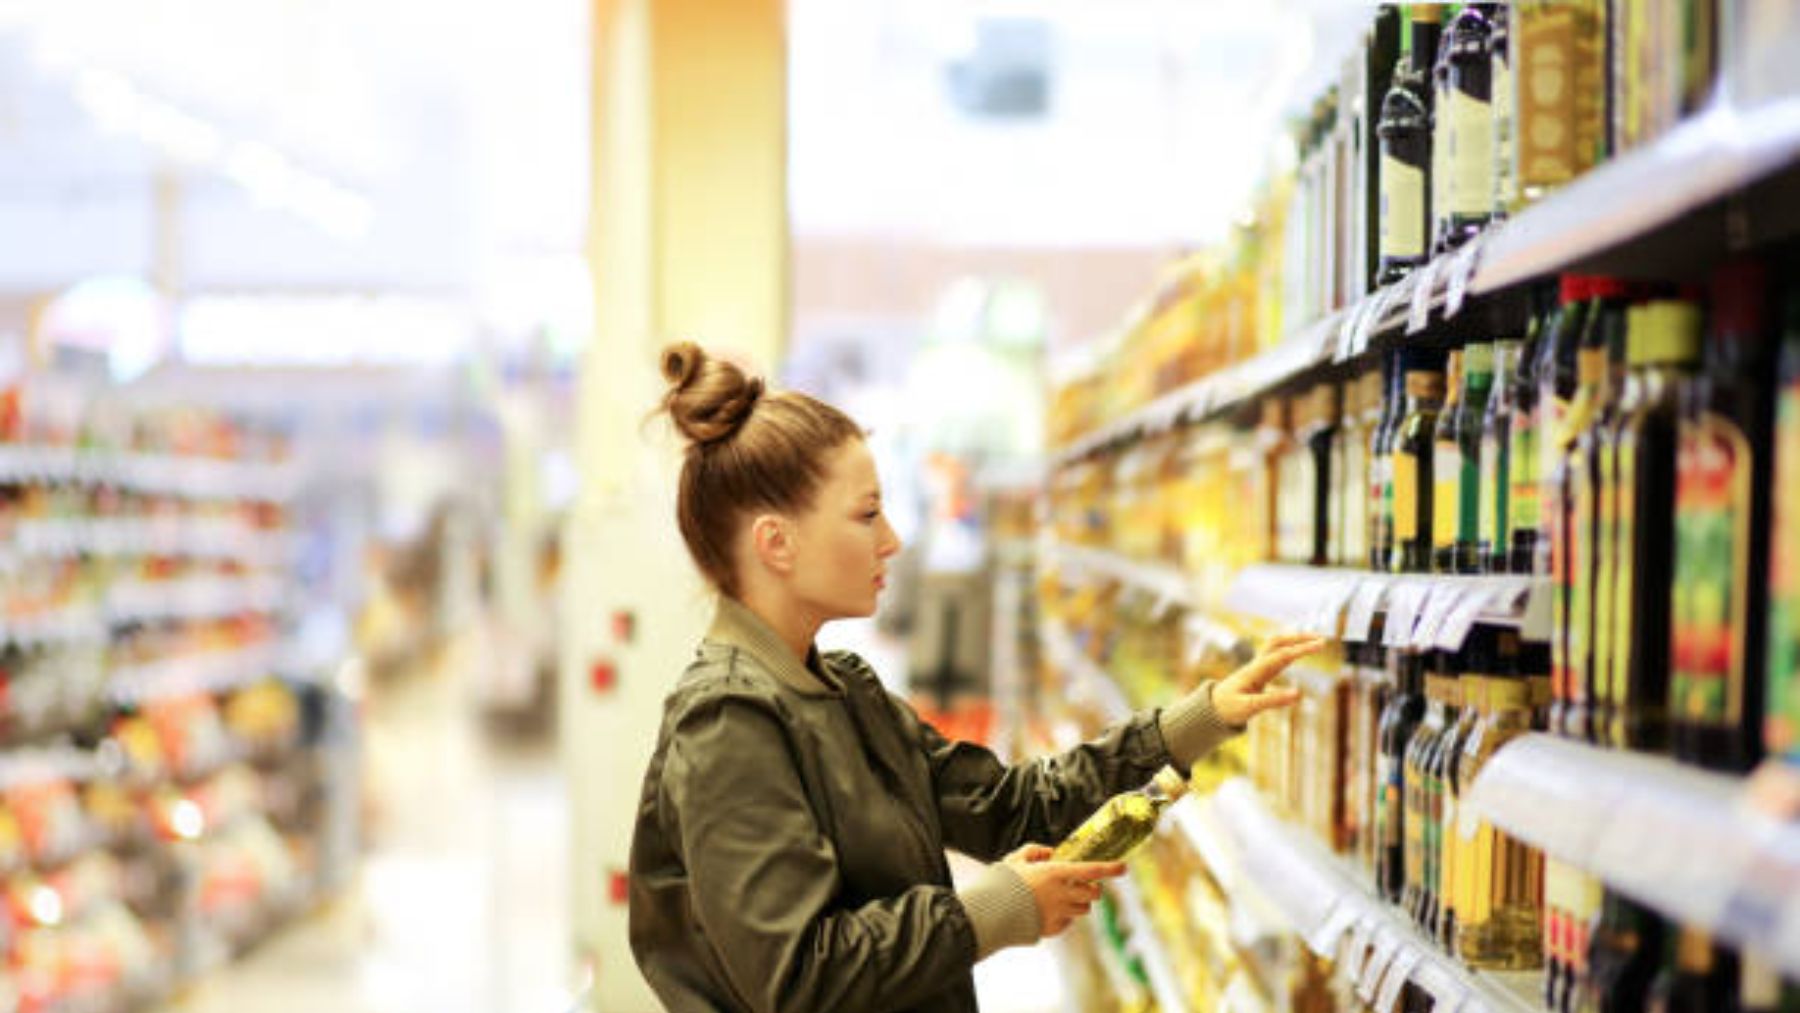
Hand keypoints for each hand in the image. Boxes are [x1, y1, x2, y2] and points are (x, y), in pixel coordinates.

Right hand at [1003, 845, 1126, 936]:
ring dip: (1080, 903)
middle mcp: (1062, 894)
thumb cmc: (1003, 883)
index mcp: (1056, 873)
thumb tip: (1048, 853)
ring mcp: (1059, 913)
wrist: (992, 914)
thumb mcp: (1015, 859)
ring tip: (1064, 898)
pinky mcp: (1053, 928)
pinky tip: (1049, 911)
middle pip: (1094, 894)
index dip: (1110, 868)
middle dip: (1093, 889)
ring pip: (1084, 910)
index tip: (1123, 867)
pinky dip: (1064, 916)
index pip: (1092, 870)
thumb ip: (1034, 851)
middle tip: (1084, 885)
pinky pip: (1067, 922)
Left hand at [1212, 633, 1328, 726]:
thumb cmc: (1229, 707)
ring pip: (1277, 646)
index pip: (1282, 655)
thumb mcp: (1250, 707)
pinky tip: (1299, 652)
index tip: (1320, 645)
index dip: (1302, 649)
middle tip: (1321, 640)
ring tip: (1315, 642)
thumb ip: (1273, 700)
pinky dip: (1290, 650)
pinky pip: (1276, 655)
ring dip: (1295, 641)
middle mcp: (1257, 664)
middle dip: (1299, 638)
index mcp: (1255, 670)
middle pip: (1278, 642)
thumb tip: (1299, 694)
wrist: (1212, 706)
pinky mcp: (1259, 671)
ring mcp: (1258, 666)